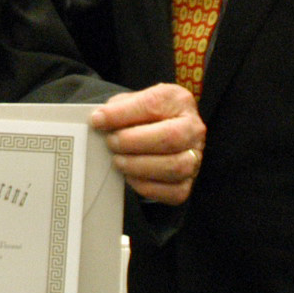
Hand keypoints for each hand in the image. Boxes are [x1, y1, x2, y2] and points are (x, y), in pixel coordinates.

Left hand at [89, 83, 204, 202]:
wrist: (160, 134)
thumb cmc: (144, 118)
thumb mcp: (132, 103)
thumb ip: (117, 108)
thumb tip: (100, 120)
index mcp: (178, 101)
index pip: (153, 105)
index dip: (123, 114)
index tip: (98, 120)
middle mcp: (193, 128)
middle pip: (171, 137)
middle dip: (134, 142)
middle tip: (111, 142)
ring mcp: (195, 157)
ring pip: (175, 166)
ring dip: (140, 166)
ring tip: (118, 161)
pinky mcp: (188, 183)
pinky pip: (174, 191)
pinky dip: (148, 187)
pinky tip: (130, 177)